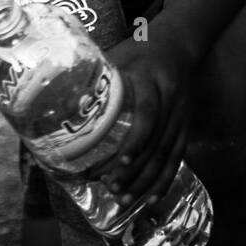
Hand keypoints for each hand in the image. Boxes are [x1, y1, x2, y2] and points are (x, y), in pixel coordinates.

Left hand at [92, 36, 191, 207]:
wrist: (176, 45)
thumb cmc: (138, 50)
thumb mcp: (118, 56)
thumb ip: (96, 76)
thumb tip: (59, 100)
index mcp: (152, 80)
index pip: (148, 114)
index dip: (136, 140)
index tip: (120, 161)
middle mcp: (171, 100)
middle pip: (158, 142)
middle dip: (136, 170)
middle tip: (112, 188)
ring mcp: (182, 115)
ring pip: (168, 154)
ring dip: (147, 181)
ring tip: (124, 199)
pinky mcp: (186, 126)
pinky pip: (178, 157)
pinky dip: (165, 180)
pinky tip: (151, 199)